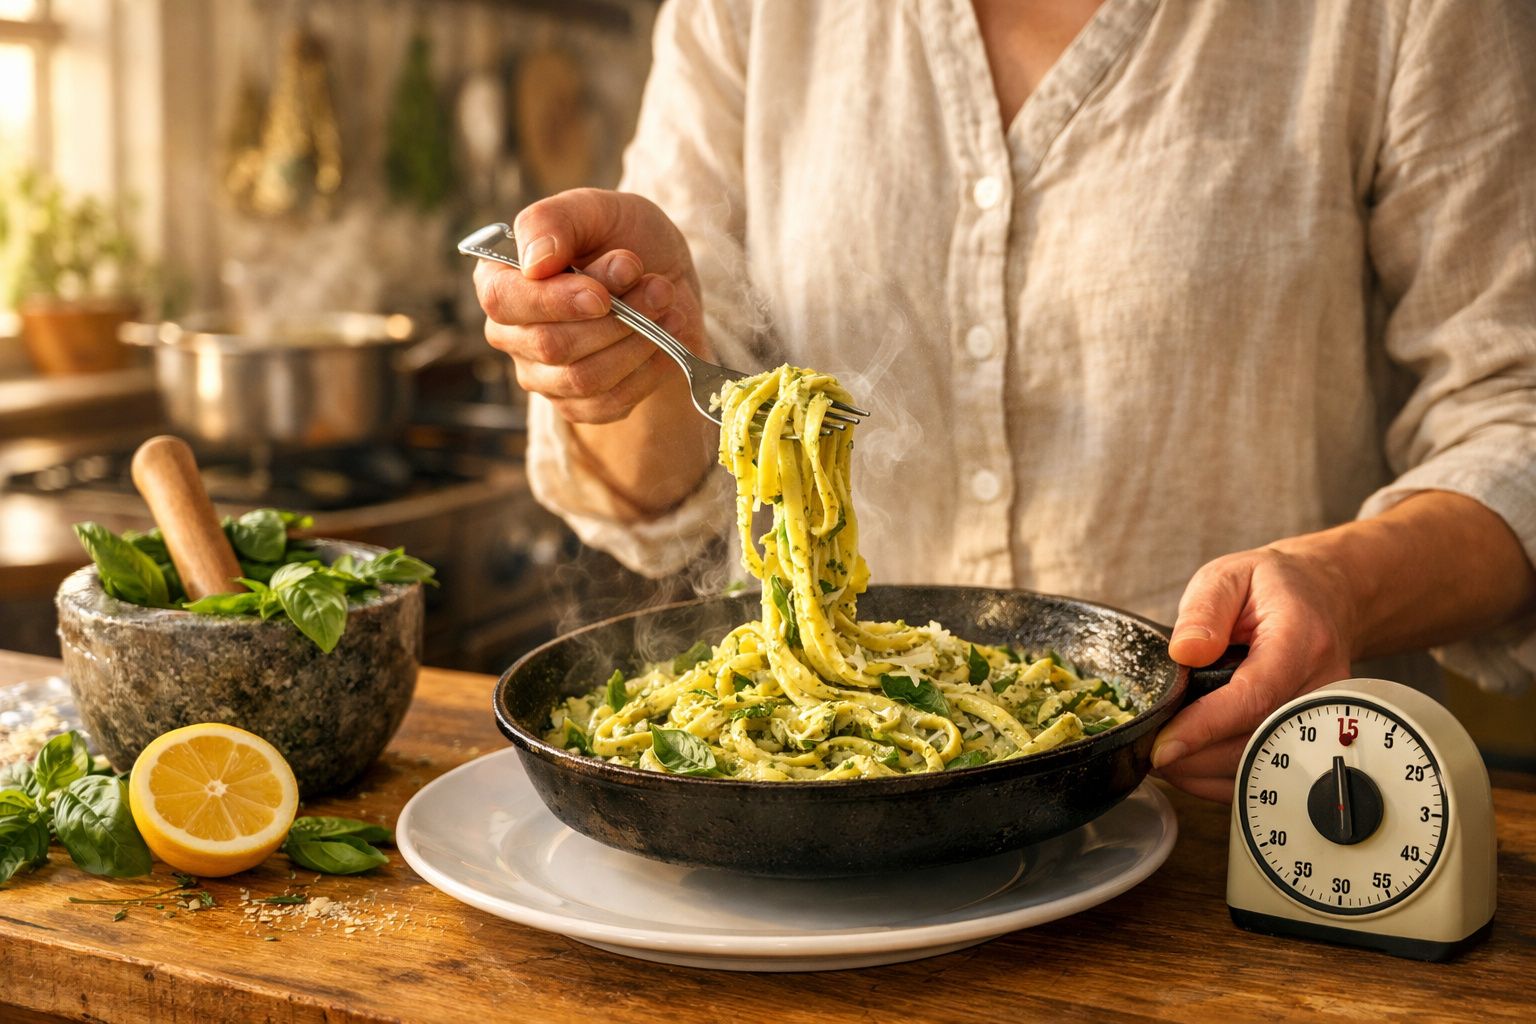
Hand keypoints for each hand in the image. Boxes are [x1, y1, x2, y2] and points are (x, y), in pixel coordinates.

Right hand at [473, 188, 706, 423]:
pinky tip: (667, 339)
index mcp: (500, 279)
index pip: (503, 301)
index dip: (554, 302)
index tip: (602, 295)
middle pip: (550, 345)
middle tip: (658, 287)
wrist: (667, 279)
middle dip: (615, 318)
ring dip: (637, 342)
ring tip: (667, 305)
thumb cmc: (623, 237)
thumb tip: (534, 262)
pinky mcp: (577, 405)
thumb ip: (555, 221)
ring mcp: (542, 375)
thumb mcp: (596, 209)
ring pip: (583, 378)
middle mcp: (511, 333)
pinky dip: (648, 371)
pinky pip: (609, 404)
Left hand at [1152, 543, 1356, 801]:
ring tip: (1163, 757)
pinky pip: (1268, 771)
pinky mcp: (1313, 736)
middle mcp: (1322, 687)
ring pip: (1261, 765)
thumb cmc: (1272, 587)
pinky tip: (1190, 761)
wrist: (1322, 597)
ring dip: (1204, 772)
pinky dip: (1223, 777)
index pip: (1254, 696)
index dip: (1206, 727)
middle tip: (1148, 752)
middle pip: (1256, 741)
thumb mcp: (1228, 577)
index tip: (1163, 747)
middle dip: (1195, 757)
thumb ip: (1203, 611)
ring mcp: (1322, 717)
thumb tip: (1185, 653)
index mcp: (1300, 641)